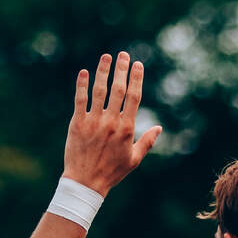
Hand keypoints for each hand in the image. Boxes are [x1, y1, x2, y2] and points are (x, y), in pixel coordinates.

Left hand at [62, 52, 161, 195]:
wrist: (86, 183)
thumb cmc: (111, 172)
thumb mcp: (134, 160)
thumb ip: (147, 142)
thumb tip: (159, 128)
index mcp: (127, 129)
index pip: (134, 98)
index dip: (137, 79)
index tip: (138, 65)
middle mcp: (111, 122)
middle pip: (118, 89)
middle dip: (121, 69)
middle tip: (123, 54)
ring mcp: (94, 122)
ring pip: (100, 91)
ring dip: (103, 71)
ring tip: (106, 57)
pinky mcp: (77, 124)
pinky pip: (80, 100)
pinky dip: (82, 85)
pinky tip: (84, 72)